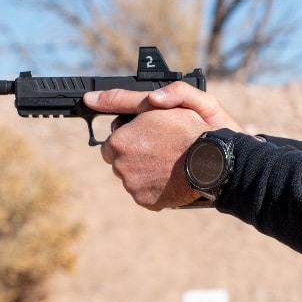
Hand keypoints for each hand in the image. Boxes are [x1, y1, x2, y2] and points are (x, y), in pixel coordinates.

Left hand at [84, 81, 245, 210]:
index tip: (146, 138)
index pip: (110, 143)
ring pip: (132, 178)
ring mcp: (132, 186)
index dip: (129, 138)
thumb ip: (122, 99)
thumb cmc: (187, 129)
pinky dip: (154, 187)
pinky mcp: (146, 201)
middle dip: (134, 156)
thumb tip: (89, 99)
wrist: (211, 160)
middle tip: (159, 149)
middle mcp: (120, 165)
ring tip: (167, 163)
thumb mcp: (154, 104)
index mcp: (119, 141)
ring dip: (144, 172)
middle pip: (120, 162)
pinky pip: (144, 194)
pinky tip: (170, 177)